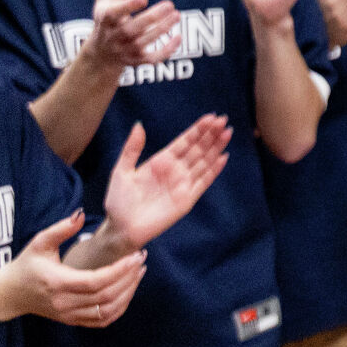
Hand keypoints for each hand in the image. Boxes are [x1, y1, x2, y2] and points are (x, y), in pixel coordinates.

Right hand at [0, 211, 146, 326]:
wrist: (10, 294)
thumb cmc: (26, 265)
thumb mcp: (39, 243)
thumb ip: (60, 229)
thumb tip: (81, 213)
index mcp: (58, 283)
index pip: (96, 281)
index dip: (120, 270)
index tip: (136, 255)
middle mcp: (65, 303)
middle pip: (106, 296)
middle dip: (129, 278)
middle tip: (141, 259)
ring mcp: (69, 315)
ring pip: (108, 311)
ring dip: (128, 293)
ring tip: (139, 272)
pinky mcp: (73, 321)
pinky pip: (102, 321)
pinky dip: (119, 308)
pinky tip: (128, 290)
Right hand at [85, 0, 182, 70]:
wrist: (101, 53)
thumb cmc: (106, 16)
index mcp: (106, 18)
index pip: (115, 13)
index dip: (128, 7)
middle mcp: (116, 36)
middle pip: (135, 29)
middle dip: (153, 18)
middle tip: (170, 5)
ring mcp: (127, 50)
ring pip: (146, 42)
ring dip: (162, 30)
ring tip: (177, 15)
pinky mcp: (137, 61)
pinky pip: (152, 59)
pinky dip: (165, 52)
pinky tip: (179, 38)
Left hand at [100, 117, 232, 249]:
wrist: (121, 229)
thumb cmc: (119, 201)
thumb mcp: (121, 171)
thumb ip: (131, 149)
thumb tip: (139, 124)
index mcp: (161, 161)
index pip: (184, 141)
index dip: (198, 130)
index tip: (211, 117)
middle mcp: (176, 170)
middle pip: (198, 149)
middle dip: (211, 135)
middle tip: (223, 120)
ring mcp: (183, 184)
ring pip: (204, 162)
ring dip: (216, 148)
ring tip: (227, 133)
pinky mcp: (187, 199)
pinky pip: (204, 182)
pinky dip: (214, 170)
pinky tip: (223, 157)